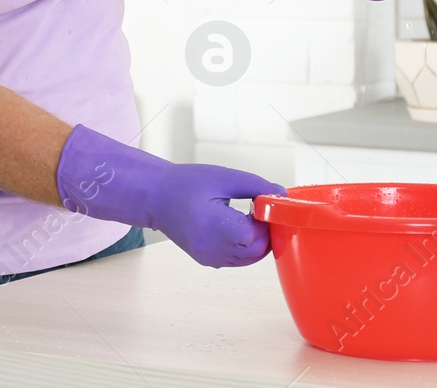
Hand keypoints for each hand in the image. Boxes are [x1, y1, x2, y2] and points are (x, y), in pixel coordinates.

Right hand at [56, 125, 285, 267]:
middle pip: (257, 251)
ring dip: (258, 240)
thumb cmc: (185, 184)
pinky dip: (246, 247)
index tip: (264, 204)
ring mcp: (210, 257)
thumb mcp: (223, 177)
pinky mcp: (208, 259)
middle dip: (265, 231)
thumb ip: (255, 186)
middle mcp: (212, 248)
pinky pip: (238, 259)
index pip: (256, 235)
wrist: (155, 197)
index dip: (266, 220)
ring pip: (250, 258)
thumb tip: (281, 195)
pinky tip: (238, 226)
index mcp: (214, 226)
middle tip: (260, 209)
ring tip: (248, 216)